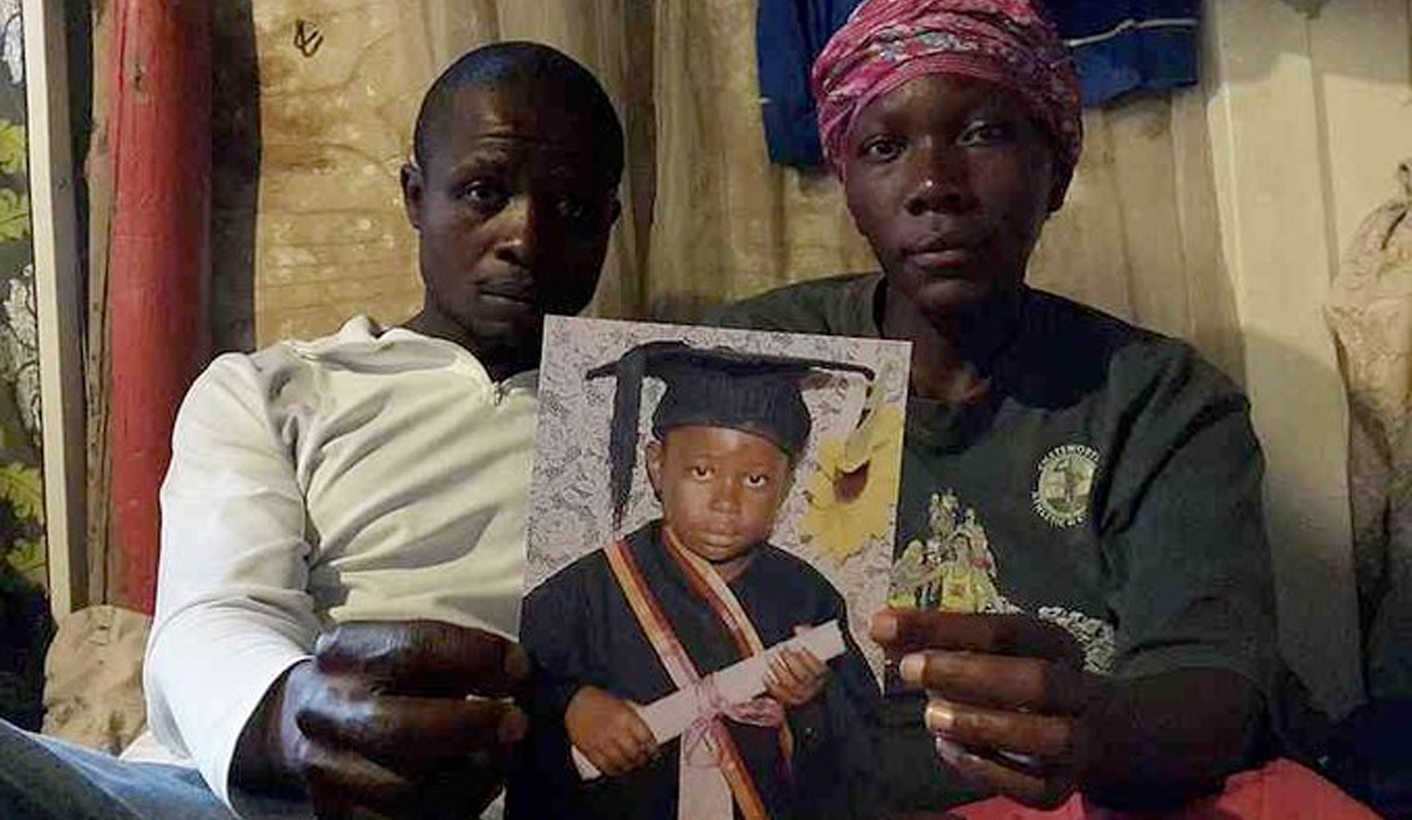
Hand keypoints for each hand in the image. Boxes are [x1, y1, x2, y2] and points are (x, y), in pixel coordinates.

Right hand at [239, 621, 530, 819]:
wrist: (312, 717)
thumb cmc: (387, 678)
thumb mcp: (414, 651)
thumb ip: (462, 658)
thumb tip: (520, 674)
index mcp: (343, 653)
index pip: (415, 648)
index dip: (477, 657)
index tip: (522, 668)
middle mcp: (323, 710)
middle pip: (397, 728)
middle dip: (469, 727)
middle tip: (517, 723)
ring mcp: (323, 768)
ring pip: (402, 789)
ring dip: (468, 776)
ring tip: (502, 757)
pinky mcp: (335, 813)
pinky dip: (453, 806)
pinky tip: (476, 785)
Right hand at [565, 685, 657, 776]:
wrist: (573, 700)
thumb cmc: (597, 700)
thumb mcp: (621, 703)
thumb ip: (633, 718)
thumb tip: (646, 732)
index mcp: (624, 716)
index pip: (645, 737)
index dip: (652, 747)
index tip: (654, 751)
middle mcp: (614, 730)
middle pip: (634, 752)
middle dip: (641, 758)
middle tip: (644, 759)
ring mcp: (601, 742)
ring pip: (620, 762)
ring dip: (629, 766)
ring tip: (632, 764)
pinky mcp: (589, 750)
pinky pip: (604, 766)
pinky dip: (613, 770)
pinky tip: (618, 769)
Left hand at [763, 631, 827, 706]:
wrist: (799, 682)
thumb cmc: (803, 661)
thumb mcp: (808, 649)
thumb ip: (806, 637)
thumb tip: (798, 629)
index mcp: (822, 675)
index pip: (817, 667)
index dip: (808, 657)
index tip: (798, 646)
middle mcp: (814, 687)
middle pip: (802, 675)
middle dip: (790, 661)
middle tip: (781, 648)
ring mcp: (802, 696)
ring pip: (790, 684)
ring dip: (779, 670)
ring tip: (771, 658)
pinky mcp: (789, 701)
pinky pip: (780, 694)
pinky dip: (772, 685)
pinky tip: (765, 675)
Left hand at [871, 608, 1101, 809]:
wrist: (1088, 729)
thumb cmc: (1015, 678)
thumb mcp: (985, 651)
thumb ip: (937, 640)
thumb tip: (883, 628)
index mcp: (1056, 645)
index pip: (1004, 630)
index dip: (944, 627)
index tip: (887, 625)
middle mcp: (1078, 690)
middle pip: (1037, 681)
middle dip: (969, 675)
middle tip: (910, 670)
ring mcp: (1079, 742)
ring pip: (1048, 736)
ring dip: (982, 725)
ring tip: (930, 715)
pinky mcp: (1063, 786)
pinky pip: (1033, 785)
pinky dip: (988, 769)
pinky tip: (948, 749)